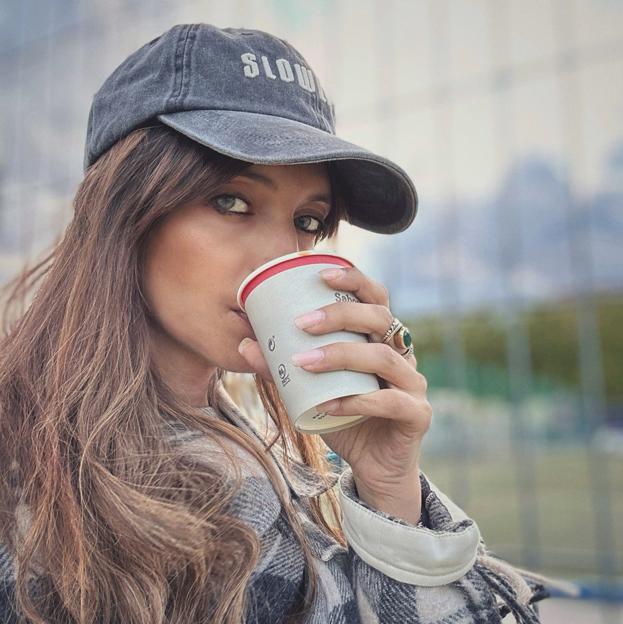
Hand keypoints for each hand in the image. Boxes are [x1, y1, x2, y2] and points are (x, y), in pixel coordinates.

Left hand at [238, 265, 431, 520]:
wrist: (373, 468)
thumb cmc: (343, 420)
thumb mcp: (309, 391)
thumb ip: (283, 368)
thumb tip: (246, 344)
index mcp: (379, 339)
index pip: (375, 297)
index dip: (354, 280)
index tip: (319, 275)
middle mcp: (401, 354)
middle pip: (381, 318)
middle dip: (340, 315)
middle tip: (302, 323)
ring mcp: (413, 384)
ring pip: (385, 357)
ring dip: (342, 355)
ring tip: (304, 362)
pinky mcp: (418, 414)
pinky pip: (389, 402)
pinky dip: (356, 401)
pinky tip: (327, 405)